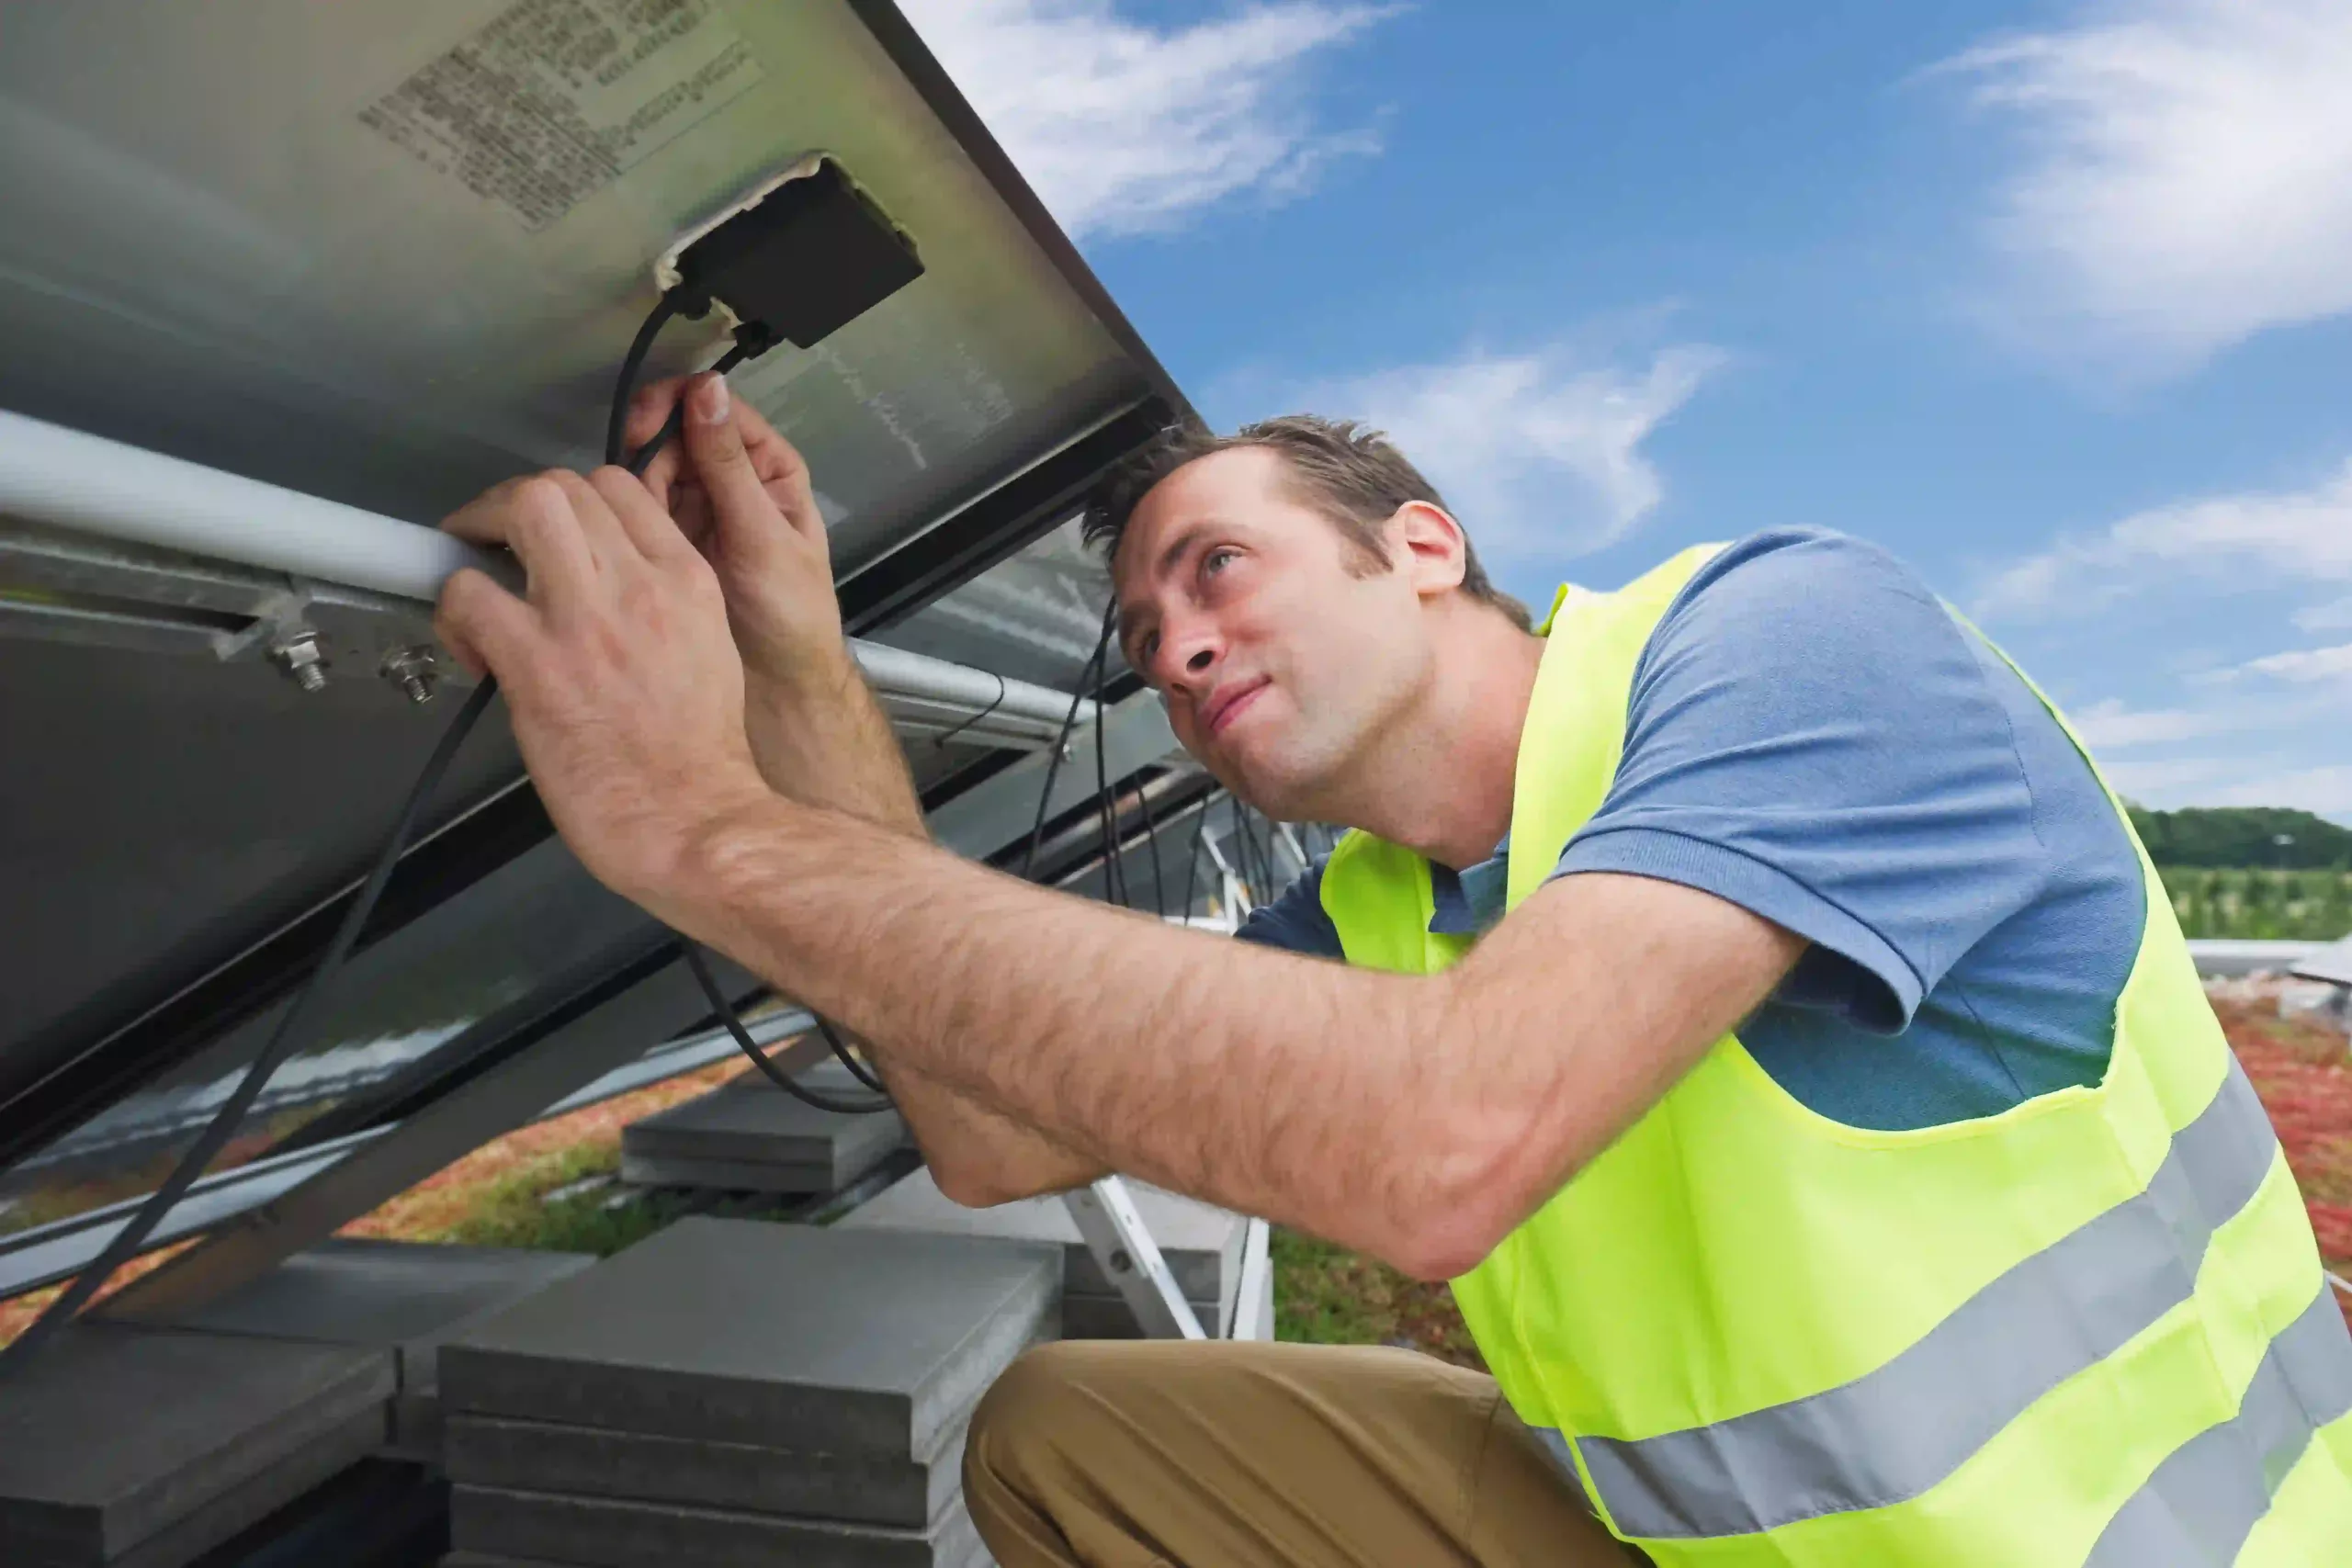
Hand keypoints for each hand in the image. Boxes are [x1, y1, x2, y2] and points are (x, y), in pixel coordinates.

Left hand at [434, 465, 773, 911]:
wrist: (697, 819)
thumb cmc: (703, 756)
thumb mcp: (710, 650)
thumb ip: (665, 605)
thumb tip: (607, 595)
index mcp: (687, 580)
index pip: (619, 488)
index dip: (572, 503)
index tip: (551, 538)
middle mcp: (641, 584)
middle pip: (564, 486)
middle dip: (515, 506)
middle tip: (497, 546)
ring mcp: (587, 619)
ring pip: (524, 509)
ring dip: (482, 532)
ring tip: (476, 577)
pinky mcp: (537, 664)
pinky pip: (469, 594)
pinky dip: (455, 613)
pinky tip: (473, 652)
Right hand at [628, 373, 849, 692]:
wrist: (777, 685)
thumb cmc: (789, 614)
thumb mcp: (763, 537)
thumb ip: (731, 468)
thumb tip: (708, 389)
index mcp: (769, 469)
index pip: (717, 409)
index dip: (677, 406)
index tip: (645, 427)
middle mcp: (733, 481)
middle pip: (676, 435)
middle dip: (650, 452)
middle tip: (632, 486)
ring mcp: (700, 510)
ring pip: (652, 472)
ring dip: (635, 489)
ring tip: (636, 526)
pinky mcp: (672, 541)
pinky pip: (639, 511)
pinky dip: (627, 517)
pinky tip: (623, 538)